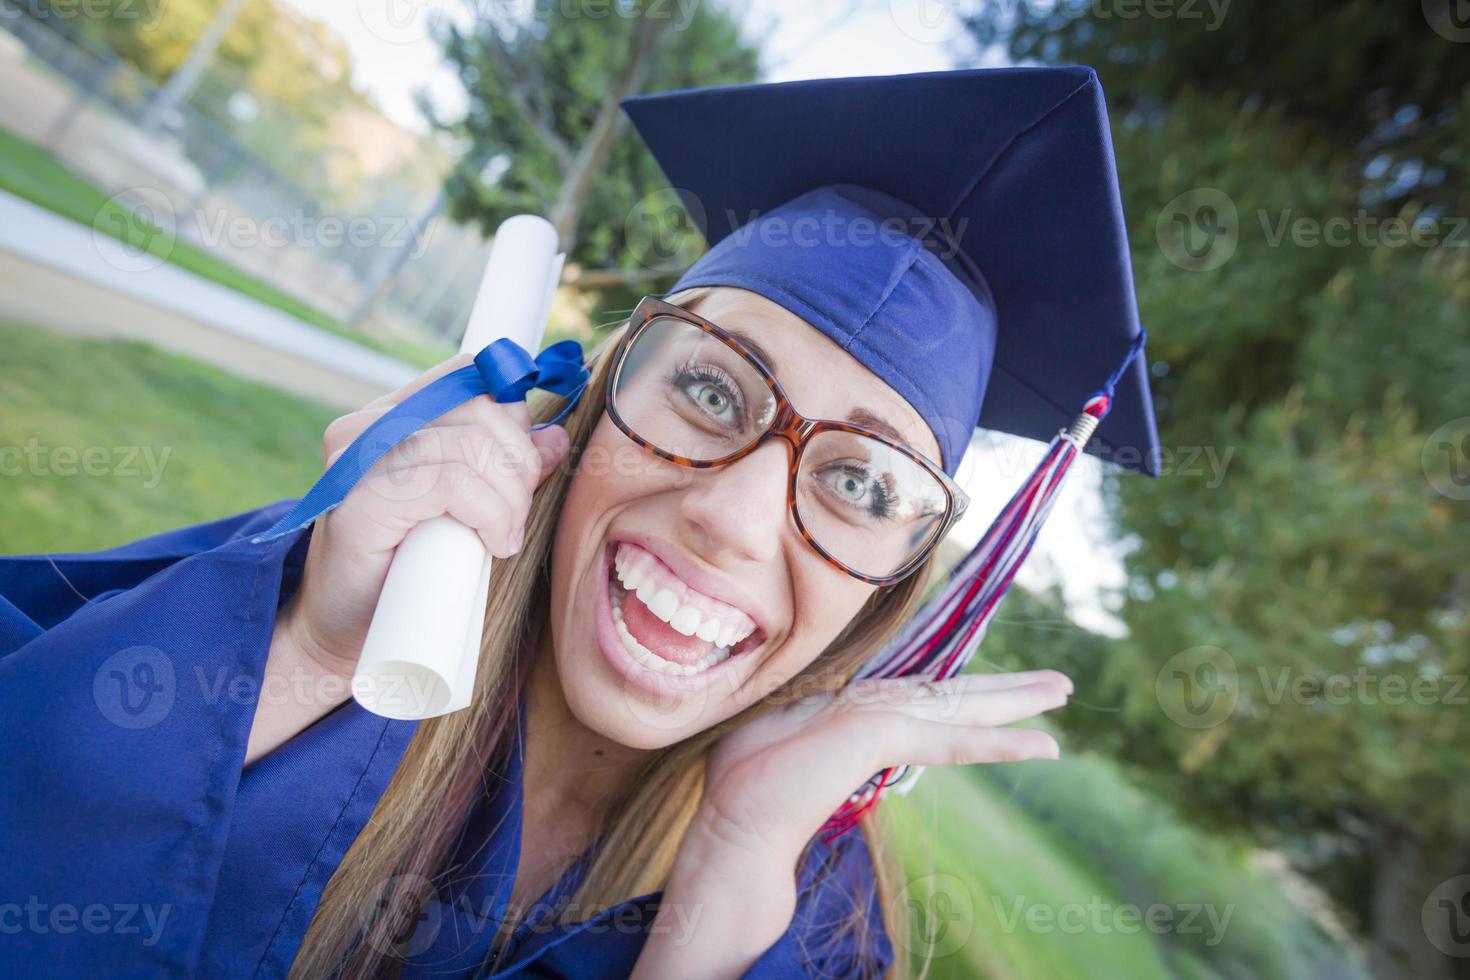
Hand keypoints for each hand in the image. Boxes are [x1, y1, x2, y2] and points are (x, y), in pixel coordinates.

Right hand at [279, 354, 569, 680]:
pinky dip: (490, 514)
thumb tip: (554, 436)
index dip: (512, 417)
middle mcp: (367, 427)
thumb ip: (503, 467)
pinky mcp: (359, 500)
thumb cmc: (410, 569)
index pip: (468, 376)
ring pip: (470, 445)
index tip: (522, 470)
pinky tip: (495, 543)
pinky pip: (450, 482)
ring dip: (509, 498)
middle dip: (518, 464)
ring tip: (504, 536)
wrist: (347, 630)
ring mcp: (358, 459)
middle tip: (515, 515)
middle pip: (479, 408)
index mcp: (390, 416)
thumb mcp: (469, 507)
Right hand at [632, 669, 1071, 977]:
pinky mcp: (880, 732)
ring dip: (1017, 701)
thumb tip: (843, 744)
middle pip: (959, 693)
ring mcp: (880, 715)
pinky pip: (954, 741)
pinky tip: (1039, 746)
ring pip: (964, 705)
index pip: (935, 698)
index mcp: (864, 712)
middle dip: (1012, 690)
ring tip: (1061, 694)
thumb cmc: (757, 785)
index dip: (975, 694)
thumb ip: (838, 742)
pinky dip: (999, 743)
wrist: (738, 813)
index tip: (1012, 694)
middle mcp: (879, 706)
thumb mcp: (809, 756)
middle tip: (1062, 685)